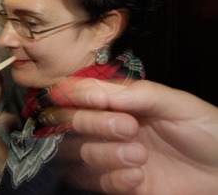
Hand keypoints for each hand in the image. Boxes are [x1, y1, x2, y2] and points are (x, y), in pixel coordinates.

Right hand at [56, 78, 217, 193]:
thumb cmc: (209, 132)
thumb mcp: (178, 104)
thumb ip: (138, 94)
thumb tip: (97, 91)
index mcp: (121, 101)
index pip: (81, 93)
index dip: (76, 94)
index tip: (93, 99)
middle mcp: (110, 127)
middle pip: (72, 123)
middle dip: (93, 124)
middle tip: (127, 126)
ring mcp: (113, 156)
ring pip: (78, 154)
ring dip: (103, 153)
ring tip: (139, 154)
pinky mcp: (120, 185)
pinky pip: (97, 183)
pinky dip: (115, 179)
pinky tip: (139, 176)